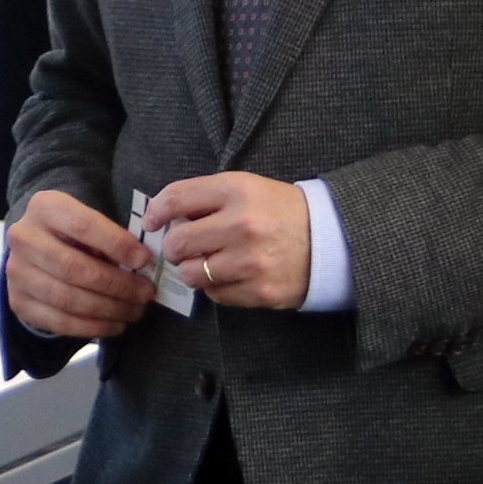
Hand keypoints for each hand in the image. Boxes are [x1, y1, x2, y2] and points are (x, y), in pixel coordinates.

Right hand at [6, 187, 154, 338]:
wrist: (34, 248)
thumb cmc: (74, 234)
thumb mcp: (89, 220)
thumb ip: (111, 236)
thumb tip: (143, 265)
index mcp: (44, 207)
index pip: (83, 226)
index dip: (117, 245)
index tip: (145, 260)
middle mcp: (23, 238)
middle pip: (73, 267)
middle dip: (116, 284)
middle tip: (145, 293)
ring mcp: (17, 272)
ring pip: (66, 298)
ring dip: (107, 309)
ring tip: (134, 311)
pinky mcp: (19, 302)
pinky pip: (58, 321)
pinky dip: (92, 327)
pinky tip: (114, 325)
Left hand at [141, 171, 311, 309]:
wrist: (331, 239)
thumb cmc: (280, 211)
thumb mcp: (246, 188)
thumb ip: (206, 198)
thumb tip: (162, 215)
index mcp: (237, 190)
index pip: (177, 198)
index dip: (156, 211)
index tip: (152, 221)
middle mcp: (242, 224)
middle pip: (177, 243)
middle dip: (174, 247)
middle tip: (185, 247)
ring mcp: (250, 261)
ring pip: (191, 274)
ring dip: (193, 270)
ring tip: (209, 263)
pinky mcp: (260, 291)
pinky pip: (215, 295)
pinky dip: (217, 287)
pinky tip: (233, 275)